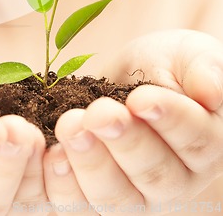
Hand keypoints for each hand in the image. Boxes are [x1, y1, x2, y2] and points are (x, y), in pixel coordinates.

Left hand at [43, 30, 222, 212]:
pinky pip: (77, 203)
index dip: (169, 120)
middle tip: (99, 113)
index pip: (196, 141)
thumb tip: (212, 92)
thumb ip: (204, 69)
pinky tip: (48, 153)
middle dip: (124, 143)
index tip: (141, 99)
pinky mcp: (93, 193)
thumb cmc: (169, 64)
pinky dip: (59, 184)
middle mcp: (174, 178)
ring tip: (71, 126)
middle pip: (155, 176)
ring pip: (115, 198)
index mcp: (205, 143)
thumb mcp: (191, 54)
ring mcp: (133, 192)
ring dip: (89, 163)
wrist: (134, 75)